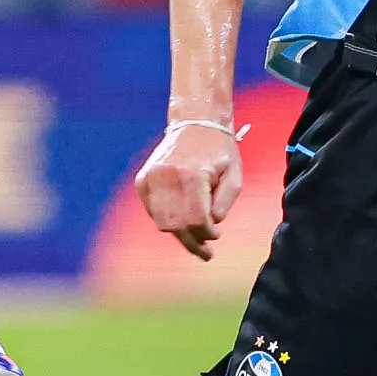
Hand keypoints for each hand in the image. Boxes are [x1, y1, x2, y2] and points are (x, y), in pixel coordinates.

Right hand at [137, 120, 241, 260]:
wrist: (194, 122)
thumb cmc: (219, 150)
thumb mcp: (234, 176)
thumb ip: (224, 204)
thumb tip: (209, 225)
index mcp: (191, 175)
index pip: (196, 219)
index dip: (206, 234)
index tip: (215, 238)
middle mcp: (166, 176)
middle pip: (176, 225)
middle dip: (191, 242)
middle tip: (205, 253)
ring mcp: (150, 177)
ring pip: (161, 221)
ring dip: (179, 234)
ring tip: (195, 241)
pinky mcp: (142, 180)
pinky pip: (153, 211)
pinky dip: (167, 219)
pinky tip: (182, 220)